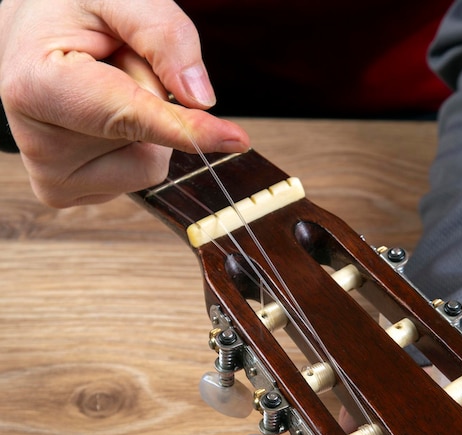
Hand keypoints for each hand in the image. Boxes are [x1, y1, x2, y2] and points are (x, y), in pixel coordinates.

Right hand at [0, 0, 248, 206]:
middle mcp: (41, 147)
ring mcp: (54, 178)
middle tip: (111, 60)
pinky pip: (139, 175)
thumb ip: (162, 33)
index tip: (237, 140)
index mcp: (39, 88)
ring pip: (150, 164)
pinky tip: (100, 115)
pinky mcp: (71, 193)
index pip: (133, 117)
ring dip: (145, 123)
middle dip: (152, 99)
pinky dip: (137, 144)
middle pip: (152, 144)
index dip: (187, 127)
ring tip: (101, 85)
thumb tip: (202, 98)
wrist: (27, 37)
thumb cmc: (66, 9)